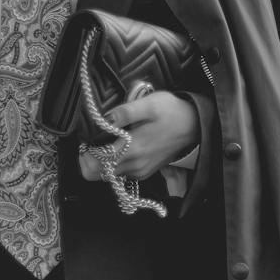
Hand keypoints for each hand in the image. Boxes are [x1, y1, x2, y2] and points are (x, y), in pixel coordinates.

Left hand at [78, 91, 198, 182]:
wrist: (195, 125)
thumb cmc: (172, 111)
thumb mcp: (149, 104)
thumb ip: (125, 112)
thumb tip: (104, 118)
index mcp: (132, 149)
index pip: (94, 165)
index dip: (84, 153)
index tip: (87, 139)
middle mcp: (134, 166)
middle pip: (96, 174)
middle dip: (88, 159)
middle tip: (93, 141)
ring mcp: (139, 172)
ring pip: (107, 175)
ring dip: (101, 162)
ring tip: (108, 141)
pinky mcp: (144, 173)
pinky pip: (120, 173)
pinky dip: (114, 163)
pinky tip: (120, 147)